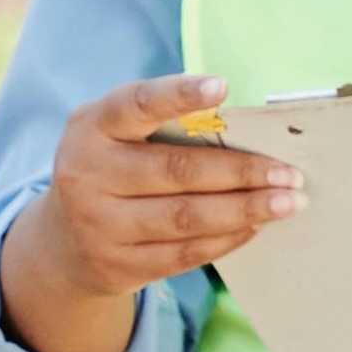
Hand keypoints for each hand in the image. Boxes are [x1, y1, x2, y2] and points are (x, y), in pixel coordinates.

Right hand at [0, 73, 301, 351]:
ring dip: (245, 209)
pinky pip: (184, 253)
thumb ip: (161, 126)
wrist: (62, 243)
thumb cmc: (111, 170)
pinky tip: (255, 226)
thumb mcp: (115, 136)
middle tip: (289, 173)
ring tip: (287, 202)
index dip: (179, 94)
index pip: (136, 104)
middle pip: (177, 170)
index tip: (223, 86)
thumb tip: (246, 127)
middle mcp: (87, 174)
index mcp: (91, 127)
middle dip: (242, 171)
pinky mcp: (117, 265)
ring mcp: (98, 225)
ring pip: (186, 217)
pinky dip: (227, 239)